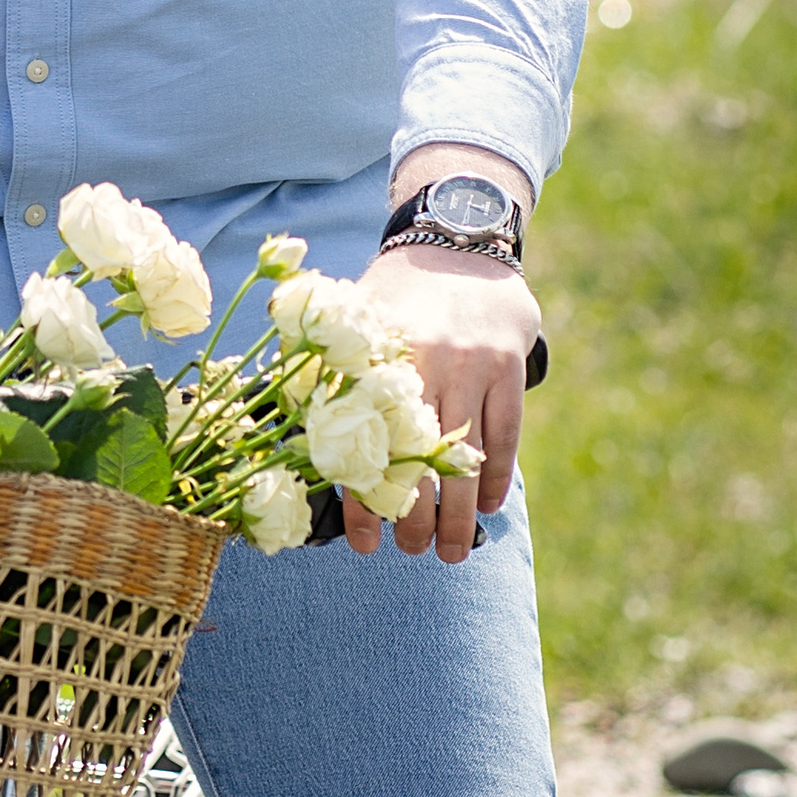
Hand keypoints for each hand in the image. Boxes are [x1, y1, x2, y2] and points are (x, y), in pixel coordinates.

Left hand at [342, 242, 541, 562]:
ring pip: (465, 456)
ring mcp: (473, 366)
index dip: (364, 501)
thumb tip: (287, 420)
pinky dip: (495, 476)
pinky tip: (486, 508)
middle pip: (420, 459)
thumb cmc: (395, 290)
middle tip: (409, 551)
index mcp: (378, 353)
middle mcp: (427, 361)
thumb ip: (325, 364)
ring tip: (450, 552)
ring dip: (459, 515)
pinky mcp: (510, 369)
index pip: (366, 444)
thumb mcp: (355, 316)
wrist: (460, 244)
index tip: (362, 544)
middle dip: (415, 518)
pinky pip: (505, 436)